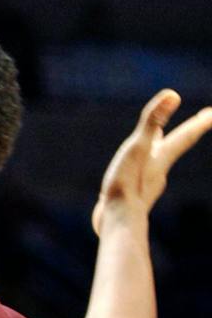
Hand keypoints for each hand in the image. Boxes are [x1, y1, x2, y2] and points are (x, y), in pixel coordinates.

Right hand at [92, 89, 211, 234]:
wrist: (117, 223)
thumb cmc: (126, 184)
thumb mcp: (137, 147)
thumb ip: (151, 121)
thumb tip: (173, 94)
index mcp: (161, 158)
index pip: (185, 135)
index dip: (199, 122)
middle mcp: (158, 169)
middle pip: (177, 145)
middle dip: (188, 131)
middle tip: (201, 120)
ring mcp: (145, 183)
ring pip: (157, 158)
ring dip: (161, 145)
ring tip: (158, 137)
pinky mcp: (131, 193)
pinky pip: (140, 172)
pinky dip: (141, 162)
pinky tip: (132, 167)